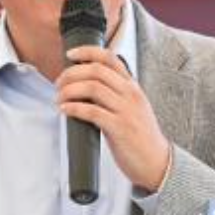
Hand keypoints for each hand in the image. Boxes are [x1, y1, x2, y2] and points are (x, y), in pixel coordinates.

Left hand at [55, 45, 170, 192]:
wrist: (156, 162)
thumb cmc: (140, 136)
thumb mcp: (132, 107)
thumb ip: (115, 94)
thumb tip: (84, 86)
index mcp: (132, 86)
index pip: (110, 58)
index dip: (87, 52)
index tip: (70, 54)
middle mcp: (130, 94)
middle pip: (96, 71)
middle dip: (71, 74)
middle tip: (58, 83)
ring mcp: (126, 110)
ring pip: (92, 88)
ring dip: (69, 90)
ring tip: (59, 98)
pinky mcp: (119, 128)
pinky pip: (91, 112)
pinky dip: (74, 108)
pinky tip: (65, 110)